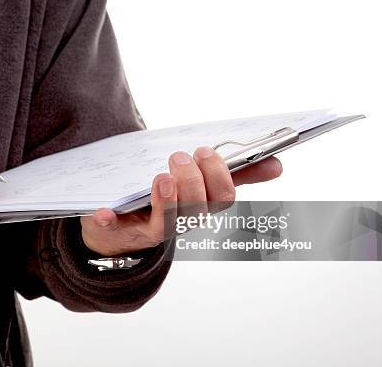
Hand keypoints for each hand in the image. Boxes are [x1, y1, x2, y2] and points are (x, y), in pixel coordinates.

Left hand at [81, 147, 282, 255]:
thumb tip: (277, 164)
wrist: (120, 227)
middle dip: (193, 183)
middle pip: (197, 212)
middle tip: (180, 157)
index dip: (218, 177)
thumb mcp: (201, 185)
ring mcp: (148, 228)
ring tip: (162, 176)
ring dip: (167, 201)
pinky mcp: (118, 229)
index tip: (206, 151)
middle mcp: (179, 222)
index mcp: (201, 207)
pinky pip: (115, 229)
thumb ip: (235, 174)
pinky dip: (111, 221)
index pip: (222, 199)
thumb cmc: (165, 198)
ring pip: (167, 224)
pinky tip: (104, 212)